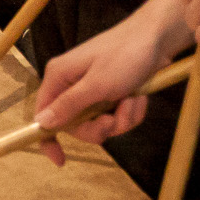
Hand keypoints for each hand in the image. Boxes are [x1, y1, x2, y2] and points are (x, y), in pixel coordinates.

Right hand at [30, 13, 171, 165]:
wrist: (157, 38)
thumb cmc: (124, 56)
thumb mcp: (96, 85)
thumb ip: (69, 105)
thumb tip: (42, 122)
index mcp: (59, 77)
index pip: (43, 114)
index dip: (48, 139)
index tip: (61, 161)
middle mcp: (72, 84)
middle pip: (76, 125)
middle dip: (100, 126)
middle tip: (113, 119)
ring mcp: (93, 89)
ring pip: (101, 122)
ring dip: (121, 118)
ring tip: (132, 100)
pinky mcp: (112, 92)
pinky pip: (117, 116)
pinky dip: (130, 111)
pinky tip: (139, 97)